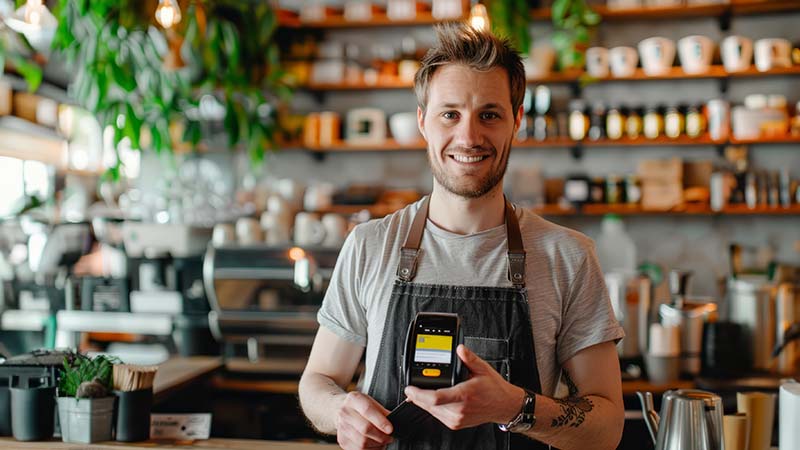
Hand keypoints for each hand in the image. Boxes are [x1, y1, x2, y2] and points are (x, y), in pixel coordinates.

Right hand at [335, 391, 393, 449]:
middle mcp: (345, 413)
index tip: (390, 429)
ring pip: (362, 442)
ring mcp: (342, 428)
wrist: (337, 409)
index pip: (368, 410)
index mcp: (354, 399)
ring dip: (377, 445)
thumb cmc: (358, 405)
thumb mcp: (370, 401)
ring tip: (382, 441)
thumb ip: (382, 411)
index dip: (380, 421)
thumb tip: (395, 422)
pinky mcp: (342, 440)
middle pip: (365, 429)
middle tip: (390, 437)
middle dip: (381, 436)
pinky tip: (374, 445)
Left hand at [404, 345, 525, 429]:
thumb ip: (469, 358)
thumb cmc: (494, 389)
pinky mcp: (456, 424)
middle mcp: (459, 410)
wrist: (504, 406)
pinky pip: (438, 416)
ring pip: (432, 412)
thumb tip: (459, 349)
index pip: (435, 398)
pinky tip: (430, 400)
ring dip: (423, 402)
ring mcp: (457, 419)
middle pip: (429, 406)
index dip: (419, 394)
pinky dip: (431, 408)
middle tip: (410, 388)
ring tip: (418, 392)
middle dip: (417, 397)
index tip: (410, 388)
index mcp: (464, 395)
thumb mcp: (483, 369)